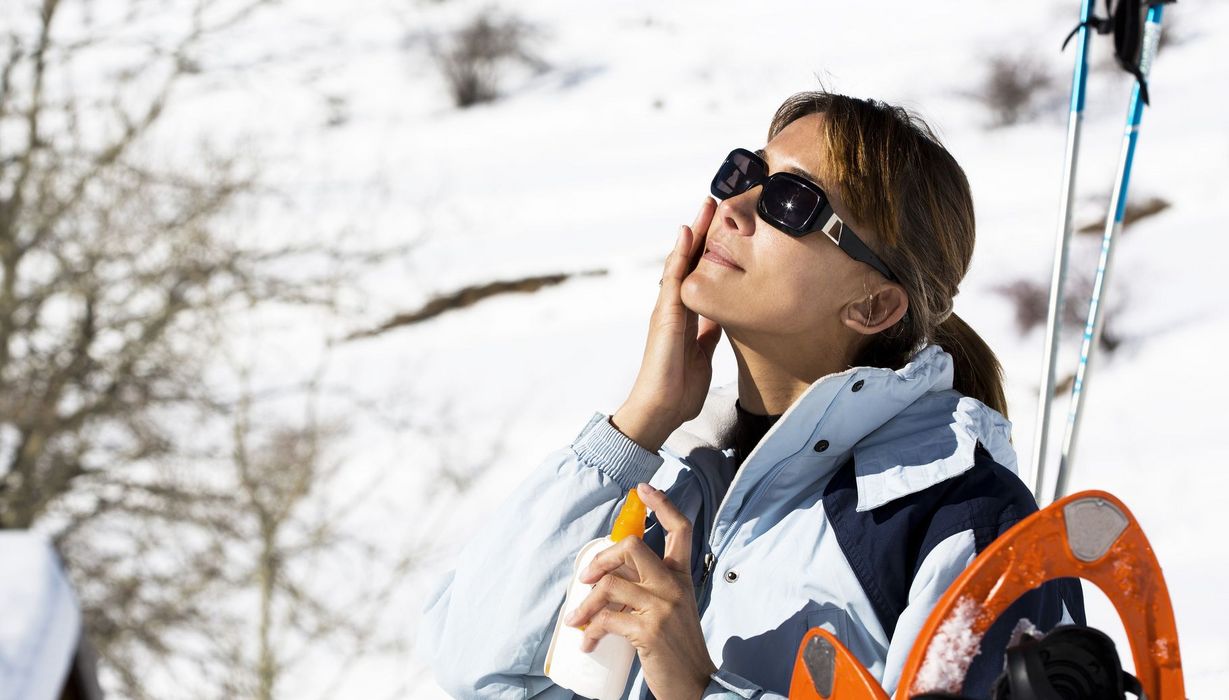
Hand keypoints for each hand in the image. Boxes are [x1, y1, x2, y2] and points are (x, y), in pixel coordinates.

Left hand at [564, 483, 715, 699]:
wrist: (693, 684)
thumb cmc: (676, 647)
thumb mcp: (671, 608)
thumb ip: (648, 587)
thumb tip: (606, 577)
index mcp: (682, 576)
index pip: (680, 529)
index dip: (662, 504)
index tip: (644, 490)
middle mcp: (674, 585)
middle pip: (632, 547)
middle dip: (600, 558)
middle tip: (586, 578)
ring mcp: (662, 606)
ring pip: (610, 584)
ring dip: (585, 605)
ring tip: (576, 621)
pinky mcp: (648, 629)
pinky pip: (607, 618)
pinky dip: (591, 631)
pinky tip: (588, 642)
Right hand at [614, 198, 722, 450]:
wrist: (662, 409)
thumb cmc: (680, 388)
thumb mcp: (704, 353)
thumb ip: (709, 333)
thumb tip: (721, 317)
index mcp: (687, 315)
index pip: (700, 275)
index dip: (711, 250)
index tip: (724, 227)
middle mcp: (675, 306)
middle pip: (691, 261)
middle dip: (703, 232)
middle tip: (717, 203)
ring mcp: (668, 308)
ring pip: (681, 262)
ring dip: (693, 233)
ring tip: (705, 206)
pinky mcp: (664, 315)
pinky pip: (674, 277)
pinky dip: (681, 254)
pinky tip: (687, 232)